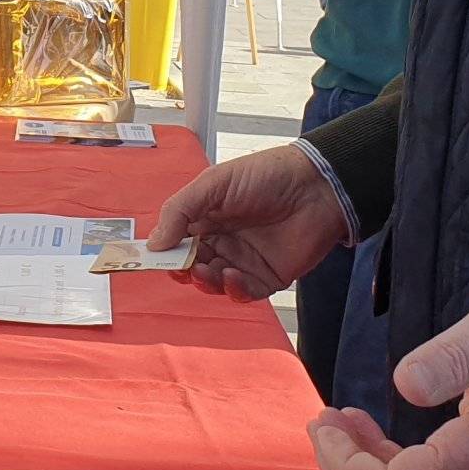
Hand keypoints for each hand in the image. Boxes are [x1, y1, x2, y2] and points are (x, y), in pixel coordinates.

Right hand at [146, 142, 347, 300]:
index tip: (153, 258)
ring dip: (205, 281)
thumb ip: (179, 212)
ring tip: (204, 271)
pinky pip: (243, 293)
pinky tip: (232, 276)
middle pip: (192, 265)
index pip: (177, 240)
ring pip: (213, 282)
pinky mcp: (267, 277)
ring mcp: (244, 260)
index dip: (165, 251)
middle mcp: (223, 240)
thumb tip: (153, 244)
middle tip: (181, 266)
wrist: (315, 187)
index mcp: (206, 216)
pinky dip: (233, 290)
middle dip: (183, 269)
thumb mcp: (213, 183)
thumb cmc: (265, 176)